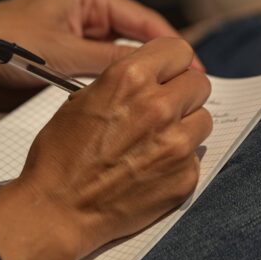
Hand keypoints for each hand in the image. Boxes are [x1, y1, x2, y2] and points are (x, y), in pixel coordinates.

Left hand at [0, 0, 199, 110]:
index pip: (146, 22)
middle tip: (184, 97)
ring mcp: (75, 47)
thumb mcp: (64, 54)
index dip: (173, 49)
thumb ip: (112, 64)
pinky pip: (96, 85)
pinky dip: (109, 98)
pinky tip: (126, 117)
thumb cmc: (3, 43)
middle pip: (136, 46)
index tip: (195, 74)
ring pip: (117, 70)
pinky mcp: (63, 72)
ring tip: (159, 110)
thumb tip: (155, 74)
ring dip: (132, 88)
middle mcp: (87, 21)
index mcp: (90, 0)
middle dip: (156, 71)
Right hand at [0, 37, 211, 259]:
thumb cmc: (60, 155)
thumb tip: (153, 78)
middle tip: (161, 110)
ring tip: (155, 142)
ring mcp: (176, 143)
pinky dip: (178, 161)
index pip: (178, 50)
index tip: (167, 75)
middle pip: (198, 83)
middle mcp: (159, 105)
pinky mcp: (185, 176)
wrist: (58, 209)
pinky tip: (151, 169)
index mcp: (130, 78)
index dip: (171, 64)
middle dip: (182, 94)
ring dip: (185, 126)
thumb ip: (124, 82)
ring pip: (203, 119)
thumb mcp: (83, 99)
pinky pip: (195, 156)